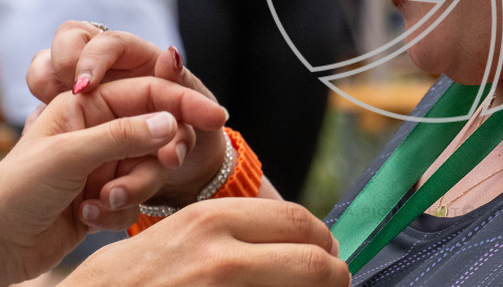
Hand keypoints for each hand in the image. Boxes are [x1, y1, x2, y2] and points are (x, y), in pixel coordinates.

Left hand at [28, 23, 238, 205]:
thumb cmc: (15, 191)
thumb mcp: (70, 155)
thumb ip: (124, 135)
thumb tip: (170, 123)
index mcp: (86, 105)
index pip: (148, 93)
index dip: (183, 103)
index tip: (216, 116)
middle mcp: (97, 131)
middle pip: (155, 134)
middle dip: (157, 157)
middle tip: (169, 167)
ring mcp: (101, 165)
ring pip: (147, 170)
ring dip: (132, 188)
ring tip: (102, 201)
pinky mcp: (102, 197)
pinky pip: (134, 199)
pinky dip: (119, 210)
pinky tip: (89, 217)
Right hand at [63, 198, 349, 285]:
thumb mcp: (167, 242)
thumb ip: (222, 237)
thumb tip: (277, 244)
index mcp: (211, 222)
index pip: (299, 222)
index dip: (321, 242)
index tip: (324, 255)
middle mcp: (223, 256)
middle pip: (318, 261)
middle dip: (334, 275)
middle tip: (333, 283)